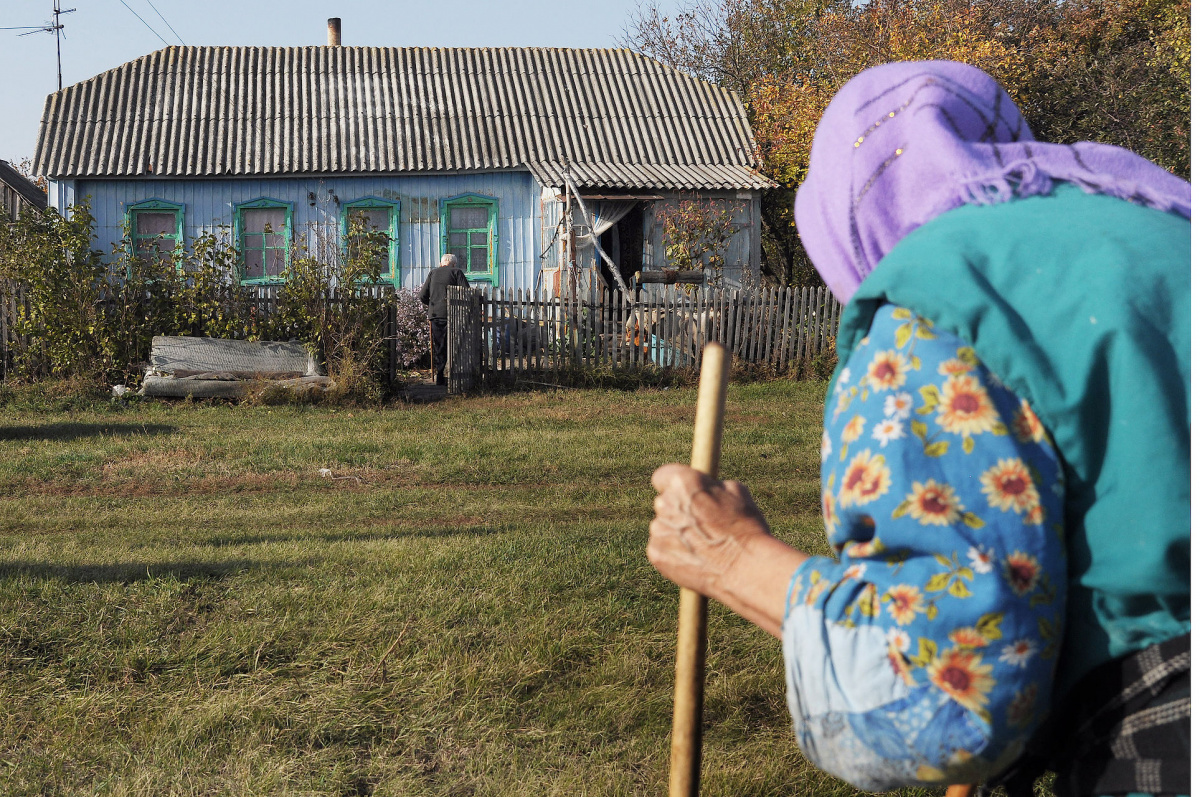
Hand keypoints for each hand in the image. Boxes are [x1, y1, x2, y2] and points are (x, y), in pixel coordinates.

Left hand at [649, 464, 806, 636]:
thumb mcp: (737, 492)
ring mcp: (658, 530)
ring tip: (703, 544)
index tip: (684, 493)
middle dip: (678, 510)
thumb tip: (706, 487)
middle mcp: (665, 504)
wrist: (744, 568)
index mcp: (682, 483)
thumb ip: (712, 486)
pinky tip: (695, 557)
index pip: (662, 476)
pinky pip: (661, 547)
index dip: (675, 485)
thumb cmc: (745, 527)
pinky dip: (673, 552)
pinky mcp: (655, 554)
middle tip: (701, 523)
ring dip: (676, 531)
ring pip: (663, 526)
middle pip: (664, 502)